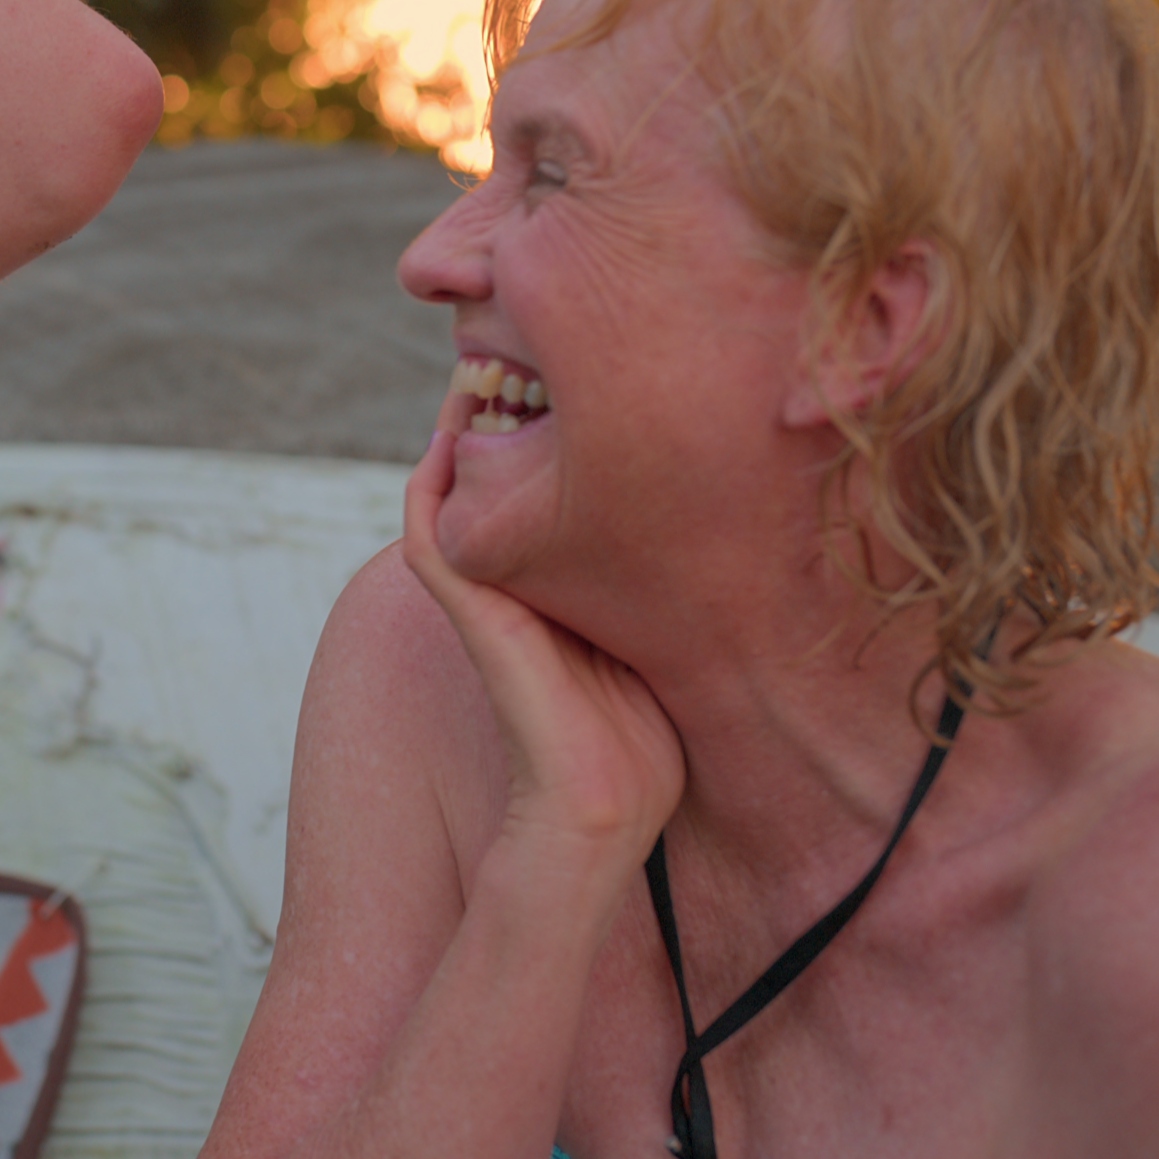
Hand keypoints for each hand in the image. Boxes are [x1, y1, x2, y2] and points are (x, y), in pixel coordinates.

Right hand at [403, 389, 685, 866]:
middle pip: (489, 477)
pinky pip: (425, 531)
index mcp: (552, 585)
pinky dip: (429, 481)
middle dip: (501, 413)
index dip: (545, 432)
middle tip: (520, 352)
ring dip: (458, 431)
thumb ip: (667, 587)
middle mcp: (510, 582)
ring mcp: (482, 594)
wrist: (604, 806)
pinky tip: (448, 435)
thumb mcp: (662, 636)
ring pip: (448, 490)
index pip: (534, 491)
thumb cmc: (644, 742)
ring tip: (478, 371)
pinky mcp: (466, 609)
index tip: (573, 377)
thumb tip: (733, 526)